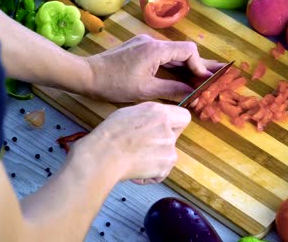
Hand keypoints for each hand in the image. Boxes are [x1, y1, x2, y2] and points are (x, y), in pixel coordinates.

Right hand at [69, 102, 190, 183]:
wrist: (103, 156)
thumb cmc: (109, 135)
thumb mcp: (129, 113)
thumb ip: (149, 116)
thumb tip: (154, 120)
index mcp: (159, 112)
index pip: (184, 117)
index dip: (176, 124)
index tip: (168, 129)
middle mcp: (167, 128)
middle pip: (175, 137)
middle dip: (163, 143)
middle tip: (145, 147)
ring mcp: (169, 147)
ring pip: (169, 154)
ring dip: (157, 159)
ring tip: (136, 159)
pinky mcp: (165, 165)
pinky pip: (163, 171)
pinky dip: (152, 174)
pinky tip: (137, 170)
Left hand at [86, 34, 223, 102]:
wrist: (86, 76)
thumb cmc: (113, 84)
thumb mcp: (145, 91)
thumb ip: (171, 91)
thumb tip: (193, 94)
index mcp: (155, 50)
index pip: (188, 51)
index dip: (199, 66)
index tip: (204, 81)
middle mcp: (153, 43)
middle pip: (183, 51)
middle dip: (201, 64)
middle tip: (222, 71)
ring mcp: (145, 45)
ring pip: (174, 55)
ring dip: (189, 66)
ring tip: (207, 75)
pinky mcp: (140, 50)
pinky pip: (164, 57)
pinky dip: (176, 66)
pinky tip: (184, 74)